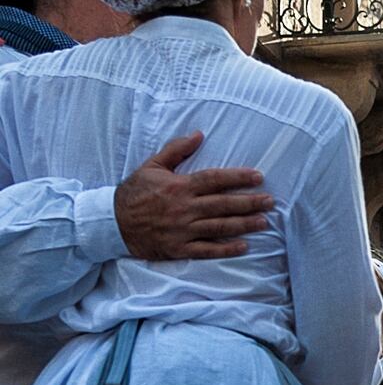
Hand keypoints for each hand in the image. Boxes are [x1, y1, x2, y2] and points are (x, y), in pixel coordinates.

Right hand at [115, 131, 273, 259]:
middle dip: (249, 202)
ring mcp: (181, 230)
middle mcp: (183, 208)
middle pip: (223, 204)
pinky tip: (243, 246)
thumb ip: (176, 150)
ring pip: (218, 227)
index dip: (238, 177)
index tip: (259, 177)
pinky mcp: (177, 248)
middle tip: (270, 201)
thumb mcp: (152, 166)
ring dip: (243, 224)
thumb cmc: (134, 192)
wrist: (110, 222)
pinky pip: (205, 250)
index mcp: (179, 186)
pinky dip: (225, 249)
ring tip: (263, 222)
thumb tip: (199, 134)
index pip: (215, 180)